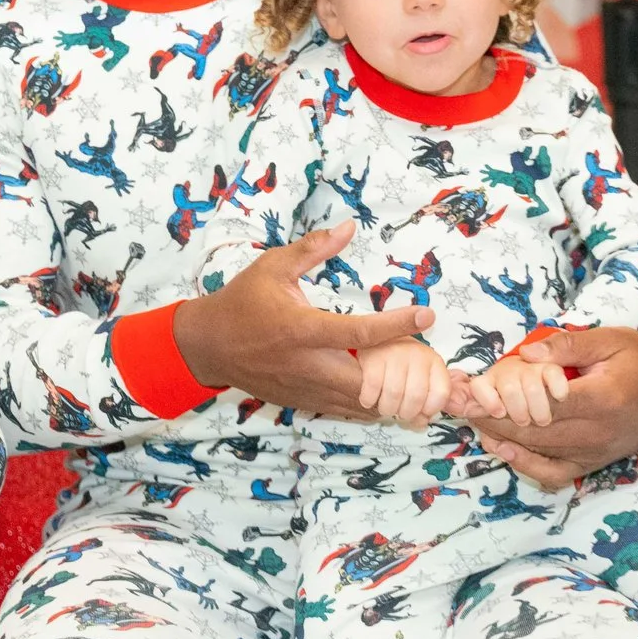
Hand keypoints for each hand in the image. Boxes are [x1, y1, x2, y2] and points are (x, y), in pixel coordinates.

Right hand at [171, 225, 433, 418]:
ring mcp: (306, 389)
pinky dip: (372, 405)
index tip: (426, 316)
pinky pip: (346, 411)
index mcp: (302, 329)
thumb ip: (313, 249)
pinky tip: (388, 394)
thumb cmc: (241, 301)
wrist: (208, 345)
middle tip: (429, 361)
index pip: (360, 332)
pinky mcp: (303, 402)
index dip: (398, 325)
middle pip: (370, 383)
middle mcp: (307, 365)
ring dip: (392, 395)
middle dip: (403, 377)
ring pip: (362, 405)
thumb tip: (348, 227)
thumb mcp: (272, 266)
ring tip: (418, 381)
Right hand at [358, 338, 450, 427]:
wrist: (379, 340)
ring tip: (385, 407)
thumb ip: (431, 402)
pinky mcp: (373, 356)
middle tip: (399, 412)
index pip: (441, 394)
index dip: (430, 410)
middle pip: (416, 397)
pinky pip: (372, 387)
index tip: (421, 412)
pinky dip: (369, 400)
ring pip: (393, 394)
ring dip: (387, 409)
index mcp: (435, 362)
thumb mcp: (425, 378)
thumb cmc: (405, 366)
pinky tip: (369, 400)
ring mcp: (395, 354)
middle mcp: (418, 355)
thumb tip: (422, 423)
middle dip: (406, 413)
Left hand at [462, 327, 637, 485]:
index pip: (542, 405)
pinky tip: (502, 447)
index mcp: (602, 399)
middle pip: (534, 432)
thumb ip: (566, 346)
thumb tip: (524, 356)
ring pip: (539, 452)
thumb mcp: (608, 339)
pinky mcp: (594, 463)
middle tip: (454, 406)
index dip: (501, 401)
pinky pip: (556, 472)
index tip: (468, 392)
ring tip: (467, 420)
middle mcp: (598, 433)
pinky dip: (526, 464)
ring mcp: (596, 452)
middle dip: (490, 419)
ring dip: (501, 438)